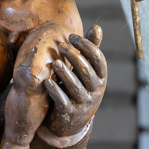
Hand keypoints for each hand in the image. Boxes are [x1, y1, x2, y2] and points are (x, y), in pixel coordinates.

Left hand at [44, 25, 106, 139]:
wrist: (72, 120)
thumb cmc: (79, 86)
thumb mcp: (87, 70)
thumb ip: (90, 50)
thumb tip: (97, 27)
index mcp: (100, 77)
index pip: (98, 59)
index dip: (87, 46)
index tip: (72, 36)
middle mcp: (94, 90)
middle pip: (87, 71)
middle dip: (75, 57)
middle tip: (62, 46)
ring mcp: (83, 103)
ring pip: (76, 87)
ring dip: (65, 74)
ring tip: (55, 64)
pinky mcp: (69, 113)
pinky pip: (63, 101)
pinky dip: (56, 91)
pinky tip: (48, 82)